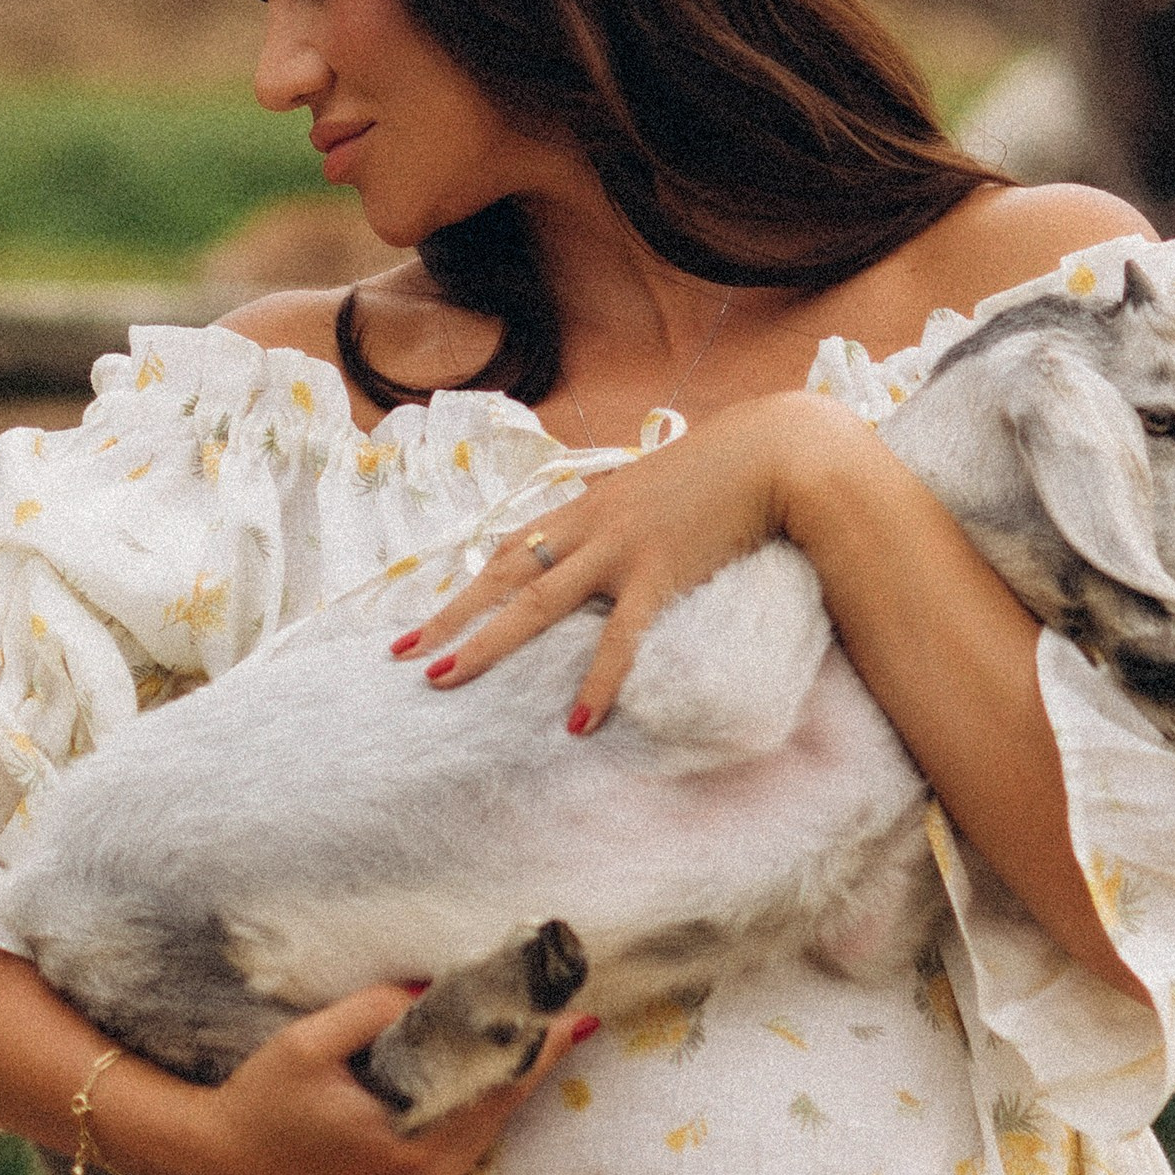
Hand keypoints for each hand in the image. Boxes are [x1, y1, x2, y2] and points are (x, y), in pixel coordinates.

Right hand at [165, 983, 584, 1174]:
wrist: (212, 1165)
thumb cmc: (257, 1099)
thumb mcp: (309, 1042)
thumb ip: (375, 1012)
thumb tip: (430, 991)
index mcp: (405, 1150)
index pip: (493, 1092)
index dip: (538, 1053)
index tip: (580, 1019)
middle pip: (494, 1118)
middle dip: (524, 1066)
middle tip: (557, 1017)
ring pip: (477, 1138)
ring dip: (497, 1092)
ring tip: (525, 1041)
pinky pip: (452, 1156)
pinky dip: (466, 1117)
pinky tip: (472, 1082)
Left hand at [400, 388, 879, 728]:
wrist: (772, 453)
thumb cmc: (720, 470)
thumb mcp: (656, 488)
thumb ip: (625, 515)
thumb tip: (608, 540)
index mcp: (586, 507)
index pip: (509, 549)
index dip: (465, 584)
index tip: (425, 616)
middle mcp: (587, 526)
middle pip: (501, 576)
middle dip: (449, 616)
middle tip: (402, 654)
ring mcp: (618, 550)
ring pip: (534, 604)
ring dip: (486, 644)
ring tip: (445, 681)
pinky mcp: (658, 575)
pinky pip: (620, 638)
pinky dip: (597, 681)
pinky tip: (577, 721)